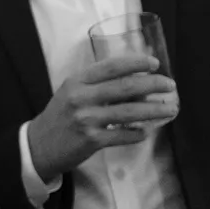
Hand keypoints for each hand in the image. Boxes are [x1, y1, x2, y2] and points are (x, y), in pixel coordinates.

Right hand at [26, 53, 176, 179]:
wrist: (39, 145)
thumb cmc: (61, 116)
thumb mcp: (73, 94)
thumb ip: (99, 87)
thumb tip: (138, 87)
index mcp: (77, 81)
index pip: (111, 66)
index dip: (136, 62)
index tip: (155, 63)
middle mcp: (81, 97)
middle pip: (125, 87)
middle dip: (153, 84)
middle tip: (170, 85)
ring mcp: (86, 119)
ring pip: (129, 111)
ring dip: (154, 110)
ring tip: (170, 109)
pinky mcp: (91, 140)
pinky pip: (123, 135)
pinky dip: (138, 133)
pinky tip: (146, 131)